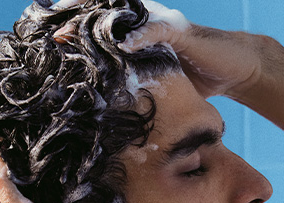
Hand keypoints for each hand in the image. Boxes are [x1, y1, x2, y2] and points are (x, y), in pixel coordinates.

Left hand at [50, 0, 262, 98]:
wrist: (234, 67)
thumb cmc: (194, 76)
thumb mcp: (155, 79)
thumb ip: (131, 83)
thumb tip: (104, 108)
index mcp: (136, 30)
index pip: (99, 23)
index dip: (75, 27)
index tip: (49, 38)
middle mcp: (145, 19)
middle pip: (103, 11)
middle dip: (75, 18)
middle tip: (51, 32)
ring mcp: (162, 21)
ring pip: (123, 15)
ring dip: (96, 24)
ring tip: (71, 35)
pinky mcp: (180, 30)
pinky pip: (156, 29)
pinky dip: (138, 36)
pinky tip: (121, 45)